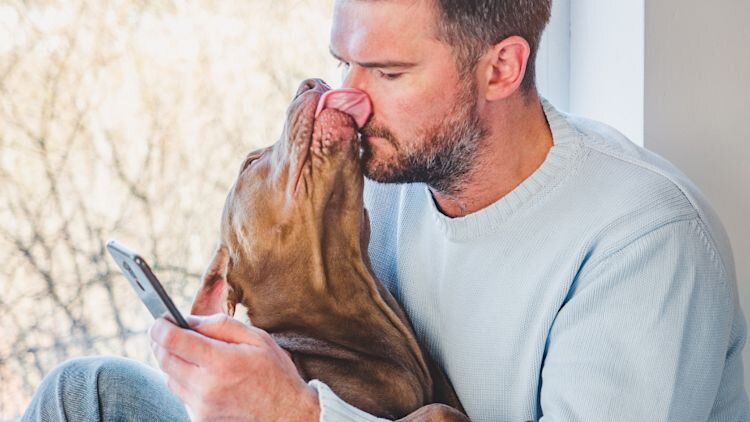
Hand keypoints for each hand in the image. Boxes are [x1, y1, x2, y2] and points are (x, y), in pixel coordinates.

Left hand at [149, 279, 319, 420]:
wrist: (287, 415)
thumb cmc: (275, 373)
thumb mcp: (257, 339)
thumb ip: (221, 326)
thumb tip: (189, 320)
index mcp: (221, 362)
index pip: (172, 340)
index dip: (161, 325)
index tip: (161, 318)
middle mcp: (206, 387)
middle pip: (164, 359)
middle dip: (160, 341)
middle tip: (166, 330)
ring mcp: (201, 407)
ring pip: (169, 377)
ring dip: (172, 361)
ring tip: (188, 350)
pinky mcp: (200, 419)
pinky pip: (181, 394)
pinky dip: (184, 380)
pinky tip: (202, 373)